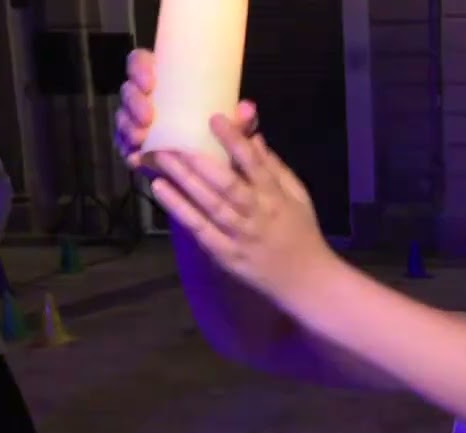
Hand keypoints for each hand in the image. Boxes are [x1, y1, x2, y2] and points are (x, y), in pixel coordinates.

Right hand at [113, 49, 258, 172]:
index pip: (141, 62)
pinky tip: (137, 159)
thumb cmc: (219, 133)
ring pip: (123, 120)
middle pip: (128, 91)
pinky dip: (130, 154)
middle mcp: (146, 99)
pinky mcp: (135, 148)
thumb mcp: (234, 126)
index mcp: (165, 81)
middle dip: (133, 103)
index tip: (151, 82)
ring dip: (128, 128)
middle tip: (148, 117)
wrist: (215, 169)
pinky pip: (125, 148)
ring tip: (141, 139)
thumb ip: (241, 120)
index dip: (139, 68)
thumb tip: (247, 109)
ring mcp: (137, 123)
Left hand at [149, 115, 334, 305]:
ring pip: (208, 205)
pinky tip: (161, 190)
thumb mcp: (298, 196)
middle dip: (197, 160)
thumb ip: (275, 167)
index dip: (234, 140)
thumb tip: (254, 136)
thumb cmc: (302, 233)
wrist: (306, 281)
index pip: (254, 164)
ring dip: (182, 180)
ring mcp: (240, 236)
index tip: (214, 118)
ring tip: (159, 158)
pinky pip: (199, 229)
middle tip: (170, 138)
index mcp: (276, 197)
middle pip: (225, 184)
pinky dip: (179, 209)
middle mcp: (257, 215)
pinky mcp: (225, 255)